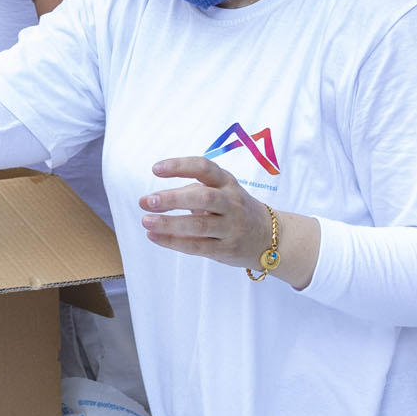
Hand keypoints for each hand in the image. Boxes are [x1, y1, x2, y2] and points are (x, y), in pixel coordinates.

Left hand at [138, 156, 302, 283]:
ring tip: (146, 221)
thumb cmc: (234, 210)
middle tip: (148, 201)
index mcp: (227, 183)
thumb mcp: (221, 192)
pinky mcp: (227, 249)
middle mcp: (232, 202)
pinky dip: (173, 241)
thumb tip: (154, 199)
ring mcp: (231, 227)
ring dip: (170, 223)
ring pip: (200, 225)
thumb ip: (192, 192)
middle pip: (203, 197)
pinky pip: (198, 246)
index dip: (180, 166)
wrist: (270, 237)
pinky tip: (154, 236)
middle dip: (173, 198)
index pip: (204, 168)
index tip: (155, 169)